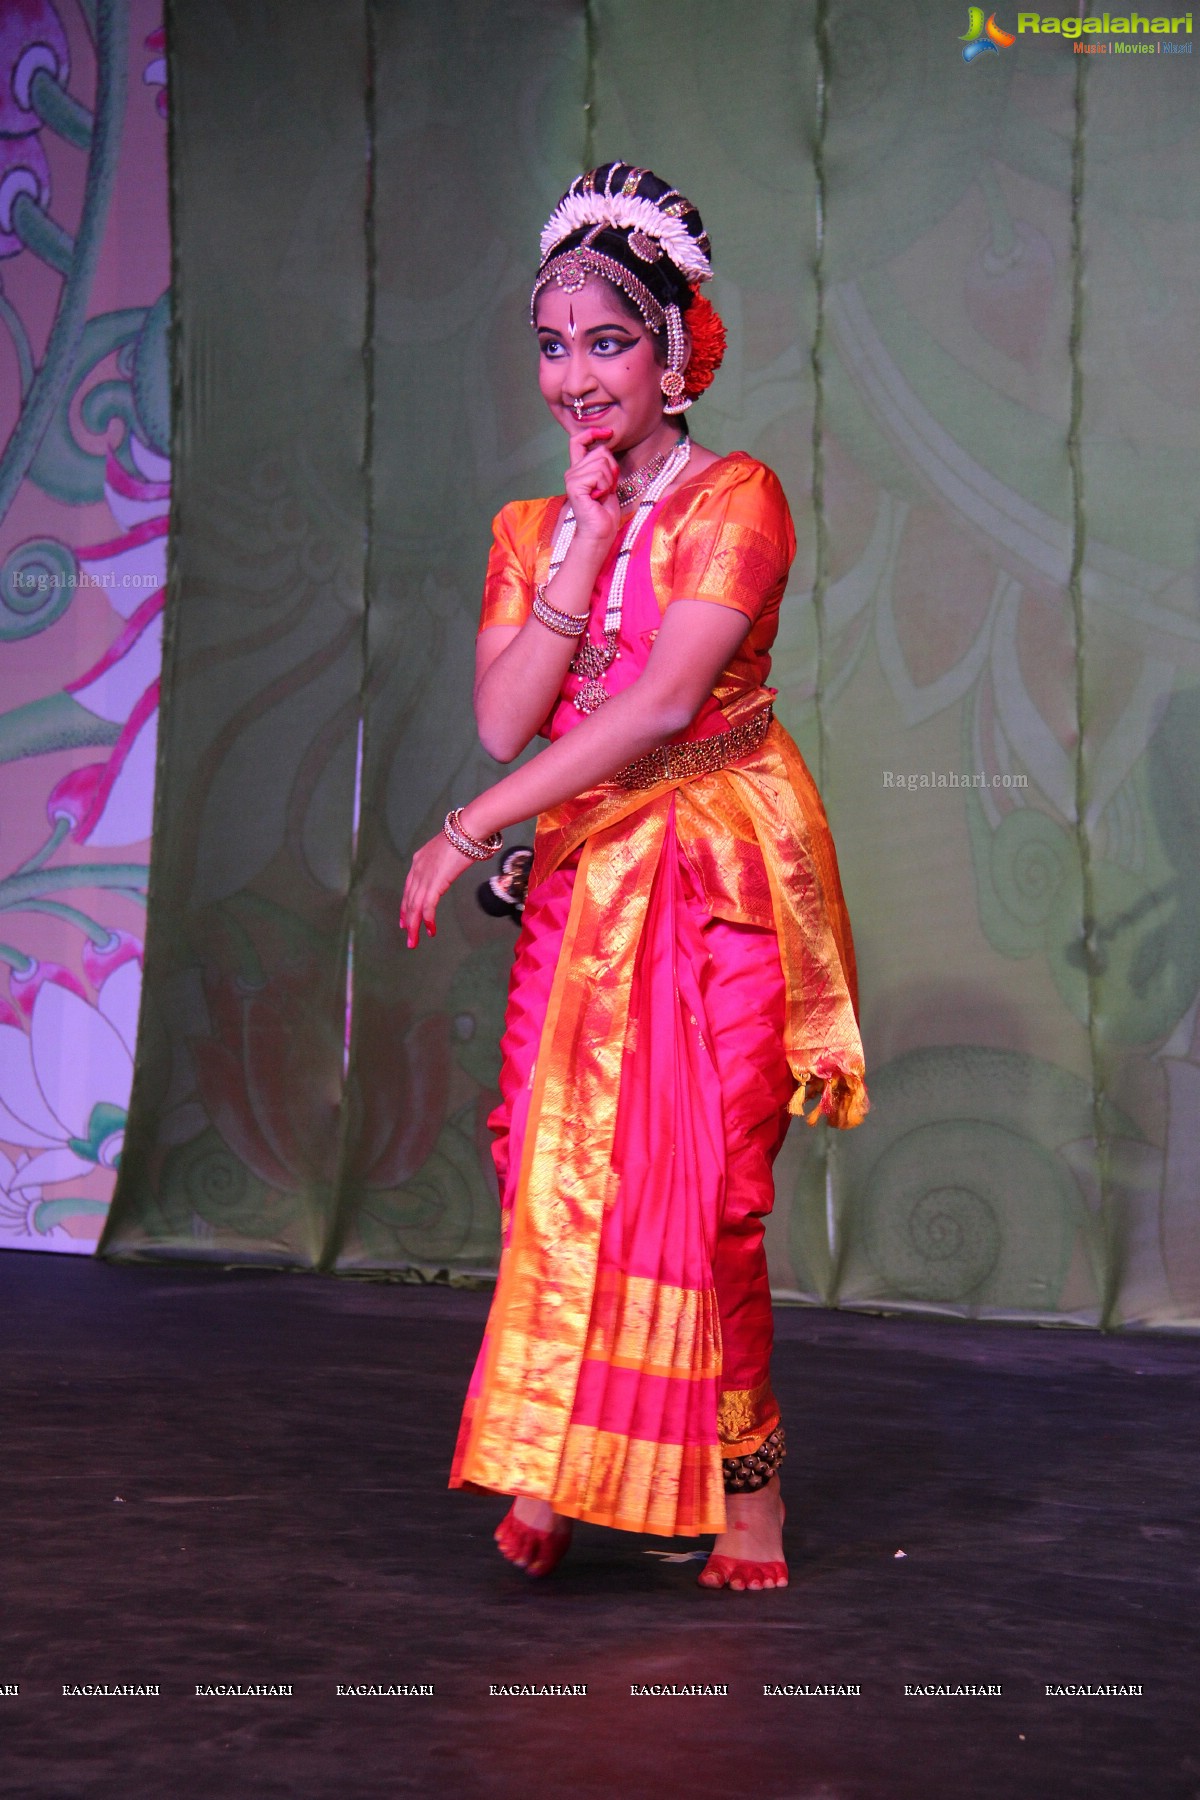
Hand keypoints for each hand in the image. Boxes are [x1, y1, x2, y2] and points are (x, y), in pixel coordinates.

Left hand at [400, 829, 474, 947]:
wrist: (467, 831)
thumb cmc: (464, 836)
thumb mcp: (448, 849)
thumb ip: (444, 861)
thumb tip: (450, 866)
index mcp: (419, 861)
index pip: (408, 889)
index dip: (406, 905)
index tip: (404, 919)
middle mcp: (417, 870)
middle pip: (409, 900)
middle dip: (408, 920)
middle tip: (408, 936)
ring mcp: (425, 877)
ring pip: (415, 907)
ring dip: (414, 926)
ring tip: (414, 941)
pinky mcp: (435, 883)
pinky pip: (427, 906)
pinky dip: (428, 920)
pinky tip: (430, 930)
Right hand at [564, 426, 619, 546]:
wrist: (600, 532)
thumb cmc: (605, 510)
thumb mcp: (608, 481)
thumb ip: (604, 464)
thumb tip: (607, 444)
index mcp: (579, 469)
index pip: (578, 441)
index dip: (592, 433)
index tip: (608, 433)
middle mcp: (572, 471)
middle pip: (601, 452)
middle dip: (612, 469)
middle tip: (607, 489)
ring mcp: (572, 478)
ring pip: (601, 463)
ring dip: (609, 480)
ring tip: (602, 495)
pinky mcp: (575, 486)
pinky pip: (598, 474)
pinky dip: (605, 487)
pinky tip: (598, 498)